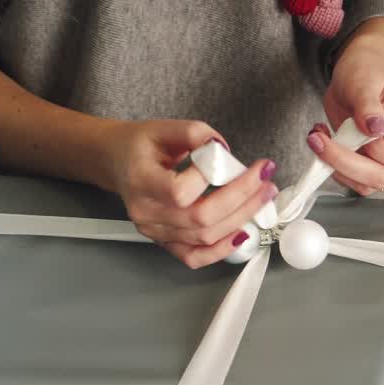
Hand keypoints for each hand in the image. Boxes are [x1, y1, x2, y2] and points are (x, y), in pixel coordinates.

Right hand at [97, 119, 278, 268]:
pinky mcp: (164, 242)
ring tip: (263, 197)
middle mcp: (146, 212)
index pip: (180, 191)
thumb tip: (223, 150)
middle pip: (201, 218)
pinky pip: (194, 257)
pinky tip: (243, 233)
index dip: (209, 177)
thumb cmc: (140, 145)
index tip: (228, 157)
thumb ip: (194, 133)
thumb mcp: (163, 127)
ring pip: (204, 237)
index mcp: (141, 181)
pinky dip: (221, 250)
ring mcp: (155, 231)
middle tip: (265, 179)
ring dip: (241, 218)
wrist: (118, 162)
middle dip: (242, 199)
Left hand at [311, 19, 383, 194]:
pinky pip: (348, 179)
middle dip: (347, 163)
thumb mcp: (365, 81)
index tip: (360, 132)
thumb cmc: (366, 71)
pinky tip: (322, 140)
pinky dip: (329, 165)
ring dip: (335, 167)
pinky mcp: (362, 162)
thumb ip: (368, 105)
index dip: (381, 152)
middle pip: (383, 177)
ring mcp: (381, 159)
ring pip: (364, 184)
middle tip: (321, 141)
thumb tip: (376, 129)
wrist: (354, 73)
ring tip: (318, 138)